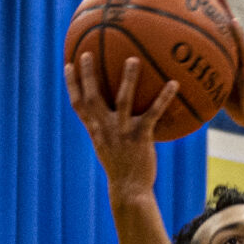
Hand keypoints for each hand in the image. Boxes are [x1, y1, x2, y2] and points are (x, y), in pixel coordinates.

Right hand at [67, 43, 177, 193]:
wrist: (129, 190)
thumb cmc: (121, 168)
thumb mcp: (108, 148)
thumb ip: (107, 129)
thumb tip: (113, 113)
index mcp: (95, 130)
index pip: (78, 104)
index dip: (71, 84)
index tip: (69, 65)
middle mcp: (104, 129)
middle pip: (92, 97)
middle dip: (88, 74)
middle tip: (88, 52)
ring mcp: (122, 132)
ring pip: (123, 100)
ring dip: (128, 79)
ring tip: (133, 60)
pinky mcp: (140, 137)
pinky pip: (153, 113)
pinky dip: (164, 98)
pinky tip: (174, 83)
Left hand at [212, 0, 243, 141]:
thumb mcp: (220, 99)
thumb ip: (208, 88)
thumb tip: (186, 87)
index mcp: (232, 63)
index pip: (220, 39)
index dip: (212, 23)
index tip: (201, 7)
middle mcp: (239, 58)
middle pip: (228, 29)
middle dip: (220, 10)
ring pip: (236, 33)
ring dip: (228, 13)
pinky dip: (238, 34)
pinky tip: (233, 21)